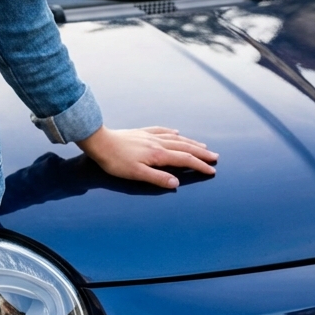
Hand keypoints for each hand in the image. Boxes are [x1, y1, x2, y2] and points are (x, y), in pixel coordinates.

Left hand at [76, 126, 216, 189]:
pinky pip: (161, 130)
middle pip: (184, 147)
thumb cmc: (115, 161)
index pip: (184, 160)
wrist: (99, 141)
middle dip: (201, 153)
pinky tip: (176, 132)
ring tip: (202, 146)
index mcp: (158, 155)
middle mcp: (157, 143)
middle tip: (215, 157)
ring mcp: (149, 136)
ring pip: (175, 138)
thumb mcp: (136, 173)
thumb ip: (157, 178)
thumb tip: (177, 183)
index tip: (212, 170)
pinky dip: (172, 132)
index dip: (199, 166)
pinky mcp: (141, 132)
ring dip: (191, 142)